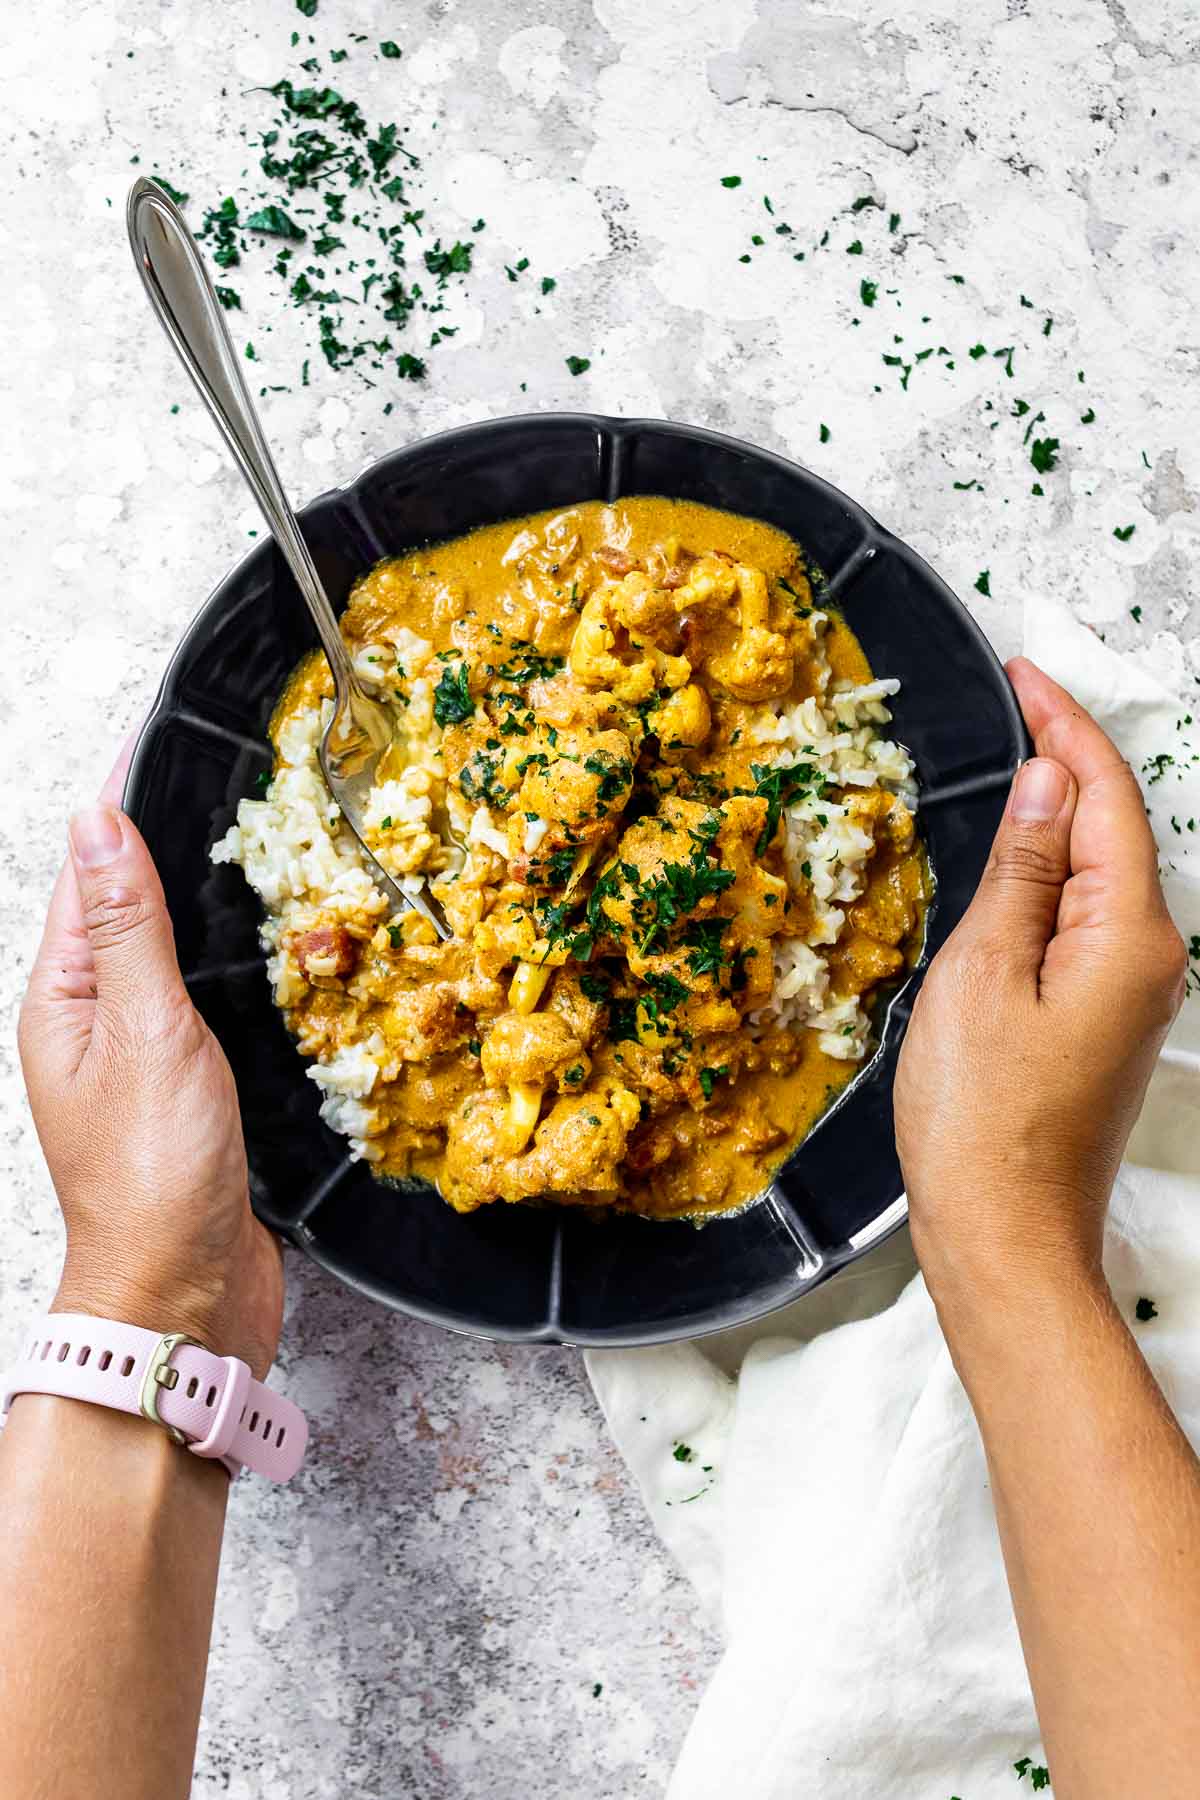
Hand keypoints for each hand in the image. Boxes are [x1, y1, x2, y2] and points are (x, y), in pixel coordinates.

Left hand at [18, 747, 283, 1377]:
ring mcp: (142, 1057)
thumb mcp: (142, 1031)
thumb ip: (131, 927)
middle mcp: (95, 1022)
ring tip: (248, 843)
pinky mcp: (190, 1088)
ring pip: (171, 952)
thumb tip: (99, 820)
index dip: (123, 801)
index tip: (161, 734)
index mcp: (63, 998)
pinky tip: (266, 952)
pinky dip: (231, 964)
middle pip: (127, 905)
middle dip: (165, 839)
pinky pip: (205, 1002)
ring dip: (202, 899)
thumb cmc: (152, 1179)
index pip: (90, 871)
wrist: (183, 1294)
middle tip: (220, 774)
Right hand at [895, 657, 1186, 1302]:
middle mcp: (1150, 958)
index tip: (1022, 673)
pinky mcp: (1103, 1019)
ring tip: (1006, 764)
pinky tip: (1010, 865)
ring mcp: (1130, 992)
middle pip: (1113, 826)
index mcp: (1129, 935)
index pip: (1104, 796)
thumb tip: (1045, 784)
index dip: (1064, 723)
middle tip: (1012, 700)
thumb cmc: (983, 1125)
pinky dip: (1048, 876)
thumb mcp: (983, 973)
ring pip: (1099, 872)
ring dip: (1056, 815)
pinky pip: (1083, 920)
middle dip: (1066, 756)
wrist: (1004, 1236)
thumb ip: (1020, 871)